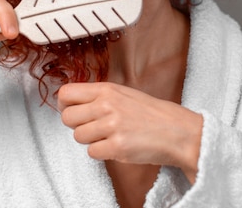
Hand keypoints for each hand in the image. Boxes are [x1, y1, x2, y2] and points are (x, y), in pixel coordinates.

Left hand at [58, 82, 202, 181]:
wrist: (177, 131)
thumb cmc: (150, 113)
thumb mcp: (123, 93)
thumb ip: (98, 96)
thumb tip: (69, 103)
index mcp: (106, 89)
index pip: (65, 94)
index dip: (64, 105)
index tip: (71, 111)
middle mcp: (106, 105)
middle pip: (67, 117)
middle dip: (76, 125)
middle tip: (92, 127)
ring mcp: (111, 126)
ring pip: (78, 136)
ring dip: (90, 140)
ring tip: (109, 136)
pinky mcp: (117, 147)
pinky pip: (91, 152)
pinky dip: (101, 153)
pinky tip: (116, 146)